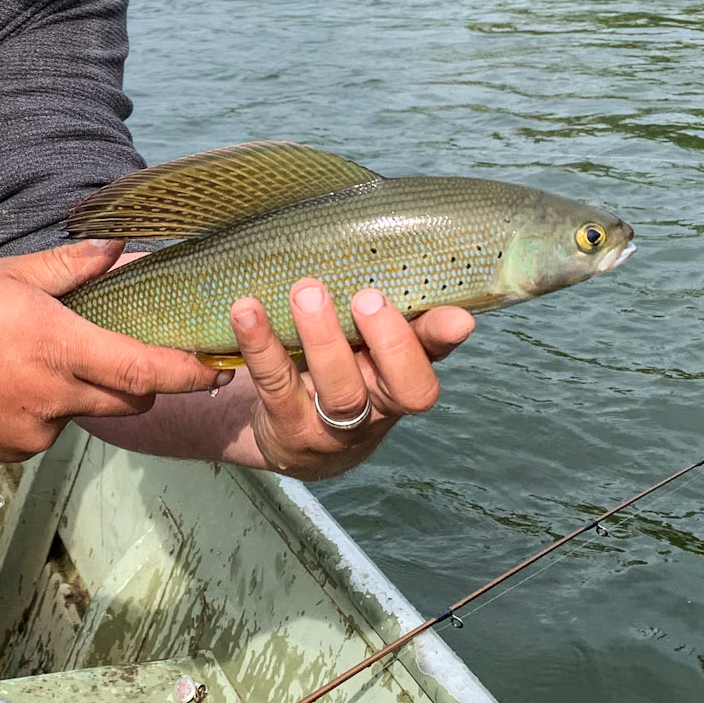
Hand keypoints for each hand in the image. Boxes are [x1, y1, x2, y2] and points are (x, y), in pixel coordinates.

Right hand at [0, 237, 226, 461]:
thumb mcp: (6, 275)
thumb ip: (71, 267)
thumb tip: (121, 250)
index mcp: (56, 347)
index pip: (143, 368)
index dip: (188, 372)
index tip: (216, 367)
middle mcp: (52, 398)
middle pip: (129, 400)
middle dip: (142, 379)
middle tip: (130, 349)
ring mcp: (30, 433)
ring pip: (86, 414)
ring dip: (84, 392)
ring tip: (37, 359)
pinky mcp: (8, 454)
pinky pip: (48, 432)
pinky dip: (45, 410)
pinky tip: (6, 384)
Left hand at [230, 282, 472, 480]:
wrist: (294, 440)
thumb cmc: (338, 371)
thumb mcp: (365, 346)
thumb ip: (382, 312)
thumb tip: (402, 262)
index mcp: (401, 375)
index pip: (434, 356)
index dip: (444, 339)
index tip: (457, 319)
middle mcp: (378, 405)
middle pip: (401, 387)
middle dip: (389, 341)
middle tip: (367, 297)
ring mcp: (334, 424)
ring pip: (340, 391)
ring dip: (324, 338)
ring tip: (306, 292)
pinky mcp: (288, 426)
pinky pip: (276, 384)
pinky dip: (260, 344)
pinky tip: (246, 311)